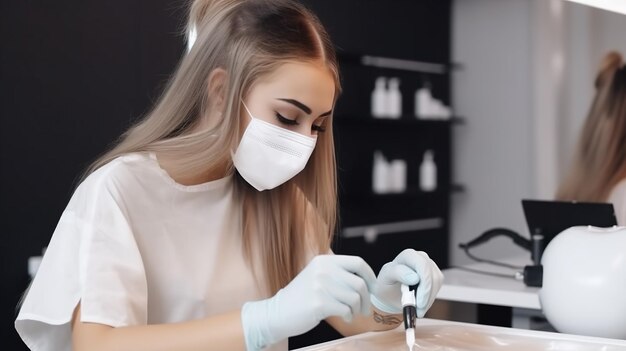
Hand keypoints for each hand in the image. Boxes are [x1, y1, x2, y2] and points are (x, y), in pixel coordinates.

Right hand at [241, 255, 376, 349]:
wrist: (278, 312)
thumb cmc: (302, 297)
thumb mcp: (317, 276)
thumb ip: (338, 273)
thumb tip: (368, 281)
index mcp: (324, 260)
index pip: (358, 262)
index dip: (370, 276)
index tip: (373, 289)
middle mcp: (323, 270)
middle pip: (359, 283)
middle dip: (367, 299)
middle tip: (365, 309)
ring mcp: (320, 286)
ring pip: (355, 298)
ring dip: (357, 309)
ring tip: (352, 314)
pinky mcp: (318, 303)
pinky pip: (346, 309)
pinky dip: (349, 316)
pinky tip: (345, 317)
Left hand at [371, 249, 442, 316]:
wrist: (390, 293)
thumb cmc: (386, 284)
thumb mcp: (385, 278)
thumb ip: (398, 273)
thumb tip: (415, 278)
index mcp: (407, 256)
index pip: (421, 263)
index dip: (423, 281)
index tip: (418, 299)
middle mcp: (420, 258)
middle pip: (431, 274)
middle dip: (426, 294)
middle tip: (419, 309)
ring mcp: (429, 266)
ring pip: (436, 282)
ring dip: (428, 299)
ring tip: (417, 309)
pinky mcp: (435, 276)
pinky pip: (437, 288)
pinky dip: (430, 299)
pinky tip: (420, 305)